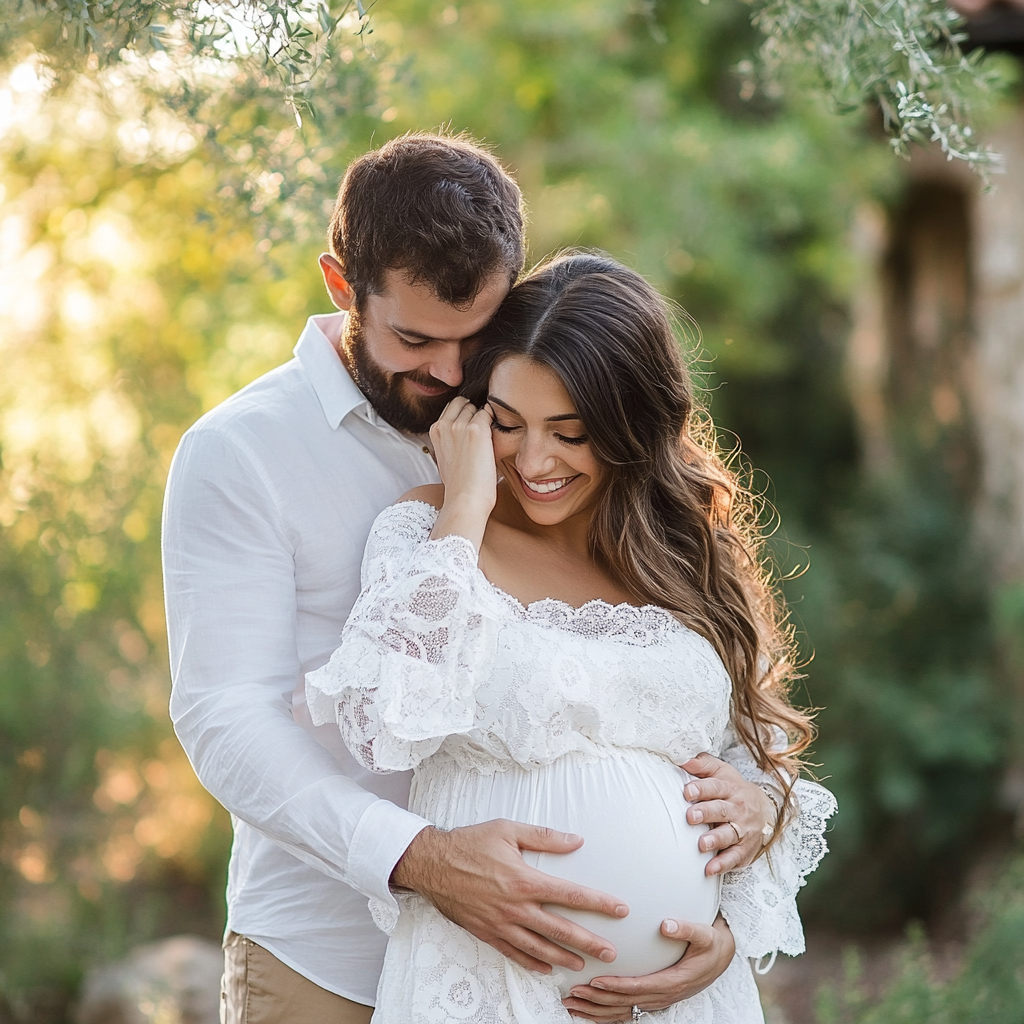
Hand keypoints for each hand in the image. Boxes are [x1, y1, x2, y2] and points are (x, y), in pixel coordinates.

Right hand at [391, 820, 628, 974]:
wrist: (432, 864)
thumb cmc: (470, 842)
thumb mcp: (508, 829)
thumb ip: (544, 837)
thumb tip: (575, 841)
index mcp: (523, 880)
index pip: (570, 895)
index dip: (598, 903)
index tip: (620, 909)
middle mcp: (515, 907)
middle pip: (560, 930)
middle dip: (589, 942)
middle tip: (611, 953)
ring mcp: (500, 924)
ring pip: (539, 948)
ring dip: (564, 958)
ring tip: (583, 965)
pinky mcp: (487, 933)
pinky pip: (514, 953)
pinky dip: (532, 963)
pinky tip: (546, 968)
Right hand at [429, 397, 496, 549]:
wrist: (465, 500)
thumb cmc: (460, 485)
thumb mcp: (446, 459)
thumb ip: (451, 442)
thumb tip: (463, 437)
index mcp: (435, 431)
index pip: (452, 407)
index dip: (464, 415)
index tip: (472, 428)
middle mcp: (445, 425)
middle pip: (464, 403)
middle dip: (474, 412)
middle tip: (484, 431)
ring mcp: (460, 426)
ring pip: (477, 407)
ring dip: (486, 418)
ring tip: (491, 437)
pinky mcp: (476, 430)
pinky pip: (489, 413)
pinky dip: (495, 421)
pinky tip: (498, 436)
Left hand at [562, 915, 735, 1020]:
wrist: (722, 957)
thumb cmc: (712, 944)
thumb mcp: (705, 934)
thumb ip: (686, 928)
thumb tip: (665, 924)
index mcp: (674, 981)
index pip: (639, 987)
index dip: (617, 987)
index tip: (596, 982)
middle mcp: (664, 994)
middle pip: (627, 1003)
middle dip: (598, 1001)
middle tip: (572, 994)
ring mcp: (660, 999)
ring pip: (625, 1011)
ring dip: (598, 1010)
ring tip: (572, 1005)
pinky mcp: (656, 997)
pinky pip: (630, 1010)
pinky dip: (608, 1013)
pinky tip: (590, 1010)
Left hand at [679, 752, 775, 874]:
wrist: (766, 810)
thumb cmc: (732, 789)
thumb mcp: (721, 771)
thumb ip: (702, 764)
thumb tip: (683, 759)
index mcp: (730, 788)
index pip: (715, 787)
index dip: (701, 788)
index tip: (687, 791)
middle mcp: (738, 809)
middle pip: (721, 810)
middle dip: (706, 813)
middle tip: (690, 816)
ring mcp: (742, 830)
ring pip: (729, 835)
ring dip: (715, 840)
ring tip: (701, 844)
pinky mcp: (744, 850)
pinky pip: (734, 858)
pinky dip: (723, 864)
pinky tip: (710, 869)